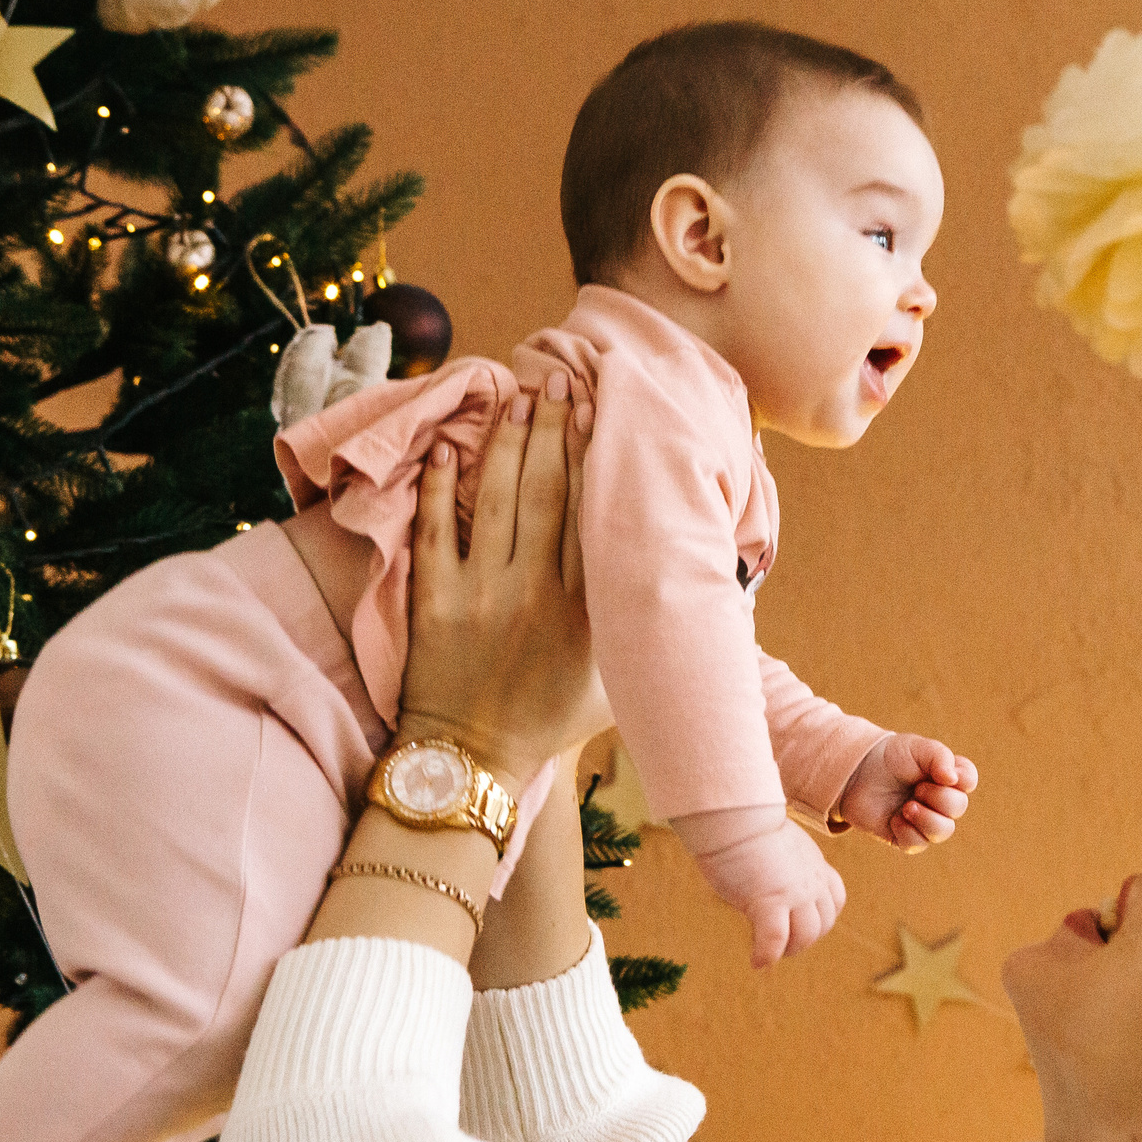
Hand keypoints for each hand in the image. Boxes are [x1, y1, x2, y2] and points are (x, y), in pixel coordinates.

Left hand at [397, 374, 610, 782]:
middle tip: (558, 380)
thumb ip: (643, 625)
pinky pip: (437, 532)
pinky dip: (439, 488)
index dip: (597, 455)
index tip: (601, 409)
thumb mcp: (616, 678)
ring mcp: (483, 595)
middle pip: (549, 491)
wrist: (473, 762)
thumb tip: (707, 589)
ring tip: (515, 396)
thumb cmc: (549, 721)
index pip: (595, 513)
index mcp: (589, 609)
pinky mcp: (434, 603)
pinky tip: (447, 448)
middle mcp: (538, 593)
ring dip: (507, 443)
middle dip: (554, 428)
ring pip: (498, 500)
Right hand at [675, 806, 846, 967]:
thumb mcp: (779, 846)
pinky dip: (766, 956)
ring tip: (770, 954)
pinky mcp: (769, 901)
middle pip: (823, 923)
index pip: (835, 899)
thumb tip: (770, 884)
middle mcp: (812, 881)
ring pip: (805, 936)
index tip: (802, 922)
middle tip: (782, 943)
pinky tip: (756, 962)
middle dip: (805, 938)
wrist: (735, 816)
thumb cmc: (745, 826)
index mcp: (815, 864)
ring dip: (789, 950)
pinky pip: (775, 941)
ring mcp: (794, 893)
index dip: (822, 916)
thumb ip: (784, 866)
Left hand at [836, 734, 976, 850]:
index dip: (961, 779)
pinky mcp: (905, 837)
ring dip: (927, 818)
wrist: (856, 772)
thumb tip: (953, 779)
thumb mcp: (916, 748)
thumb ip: (940, 756)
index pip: (969, 781)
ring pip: (943, 831)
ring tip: (907, 807)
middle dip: (938, 797)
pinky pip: (917, 844)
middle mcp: (940, 800)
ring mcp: (924, 820)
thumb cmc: (889, 757)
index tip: (940, 772)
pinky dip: (907, 832)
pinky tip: (894, 819)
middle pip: (958, 807)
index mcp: (947, 776)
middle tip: (916, 788)